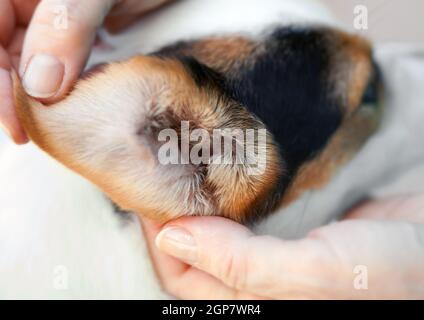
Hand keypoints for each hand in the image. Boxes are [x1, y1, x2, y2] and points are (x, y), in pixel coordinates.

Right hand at [0, 0, 170, 143]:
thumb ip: (67, 26)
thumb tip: (40, 87)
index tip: (16, 125)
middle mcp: (28, 1)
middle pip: (2, 52)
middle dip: (13, 93)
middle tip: (32, 133)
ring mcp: (51, 15)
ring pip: (29, 61)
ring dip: (38, 95)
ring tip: (53, 126)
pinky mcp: (75, 31)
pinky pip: (57, 62)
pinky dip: (62, 86)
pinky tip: (72, 105)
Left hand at [142, 195, 423, 298]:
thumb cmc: (387, 275)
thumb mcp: (312, 275)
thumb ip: (241, 264)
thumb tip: (172, 239)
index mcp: (258, 304)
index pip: (185, 279)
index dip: (162, 242)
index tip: (149, 198)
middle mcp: (259, 286)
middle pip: (196, 256)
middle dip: (174, 219)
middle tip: (162, 176)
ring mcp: (272, 257)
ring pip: (217, 235)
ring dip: (199, 206)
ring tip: (183, 170)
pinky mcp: (288, 232)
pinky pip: (245, 218)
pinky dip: (228, 198)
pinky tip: (222, 174)